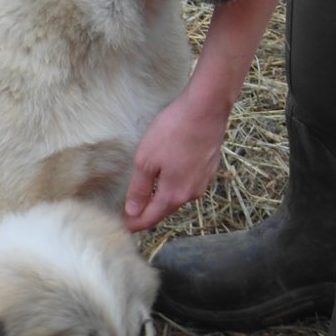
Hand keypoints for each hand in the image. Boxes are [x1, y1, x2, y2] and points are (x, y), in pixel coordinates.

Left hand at [123, 91, 227, 230]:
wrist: (206, 110)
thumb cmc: (172, 132)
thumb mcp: (146, 161)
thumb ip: (139, 189)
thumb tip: (133, 212)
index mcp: (174, 195)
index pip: (151, 218)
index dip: (136, 223)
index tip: (124, 226)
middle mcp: (192, 193)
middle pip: (166, 209)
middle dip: (149, 212)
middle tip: (132, 213)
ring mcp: (204, 180)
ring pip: (179, 195)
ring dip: (162, 197)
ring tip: (148, 196)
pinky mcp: (210, 167)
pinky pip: (189, 182)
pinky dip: (175, 184)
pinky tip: (168, 175)